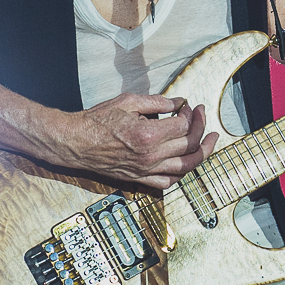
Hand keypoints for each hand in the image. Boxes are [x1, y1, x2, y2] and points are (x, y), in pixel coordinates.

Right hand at [51, 94, 217, 191]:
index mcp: (148, 135)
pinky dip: (181, 173)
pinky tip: (186, 162)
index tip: (188, 106)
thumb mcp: (128, 102)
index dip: (190, 114)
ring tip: (210, 141)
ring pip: (185, 167)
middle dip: (200, 128)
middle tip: (201, 116)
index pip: (183, 126)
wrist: (75, 143)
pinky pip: (168, 182)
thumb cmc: (97, 121)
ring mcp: (145, 170)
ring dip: (201, 153)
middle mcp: (150, 156)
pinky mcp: (139, 179)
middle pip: (188, 145)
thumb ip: (157, 102)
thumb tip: (178, 102)